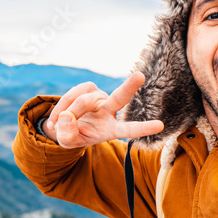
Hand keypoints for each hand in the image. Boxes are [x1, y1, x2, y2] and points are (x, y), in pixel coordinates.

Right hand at [42, 71, 163, 148]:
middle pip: (120, 97)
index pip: (129, 129)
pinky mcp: (89, 88)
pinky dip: (62, 105)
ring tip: (57, 124)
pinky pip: (73, 94)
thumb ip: (68, 134)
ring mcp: (100, 97)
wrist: (65, 124)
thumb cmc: (73, 135)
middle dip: (130, 86)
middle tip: (141, 75)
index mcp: (111, 129)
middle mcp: (110, 110)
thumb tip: (67, 116)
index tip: (161, 126)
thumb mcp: (69, 142)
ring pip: (83, 101)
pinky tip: (57, 116)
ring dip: (67, 112)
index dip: (143, 128)